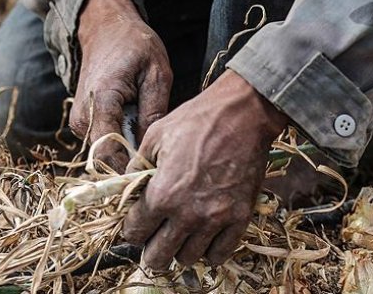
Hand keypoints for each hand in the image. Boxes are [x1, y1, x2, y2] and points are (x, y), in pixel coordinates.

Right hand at [69, 0, 172, 171]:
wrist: (105, 29)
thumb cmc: (134, 46)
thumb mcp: (157, 73)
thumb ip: (154, 112)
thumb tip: (152, 148)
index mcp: (101, 102)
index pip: (108, 154)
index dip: (131, 170)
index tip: (157, 172)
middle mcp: (83, 117)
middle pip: (106, 160)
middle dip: (133, 165)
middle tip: (162, 161)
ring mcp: (80, 122)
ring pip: (105, 155)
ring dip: (129, 155)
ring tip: (153, 143)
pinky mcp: (85, 123)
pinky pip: (104, 144)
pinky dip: (123, 145)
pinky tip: (141, 134)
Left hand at [122, 70, 287, 268]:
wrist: (243, 114)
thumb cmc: (198, 120)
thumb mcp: (155, 136)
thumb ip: (137, 168)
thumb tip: (128, 187)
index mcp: (162, 194)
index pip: (134, 233)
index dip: (131, 229)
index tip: (137, 223)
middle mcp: (187, 214)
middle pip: (158, 257)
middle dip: (150, 249)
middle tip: (154, 238)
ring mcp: (216, 219)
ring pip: (188, 259)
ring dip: (180, 250)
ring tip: (181, 235)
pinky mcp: (240, 218)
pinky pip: (220, 254)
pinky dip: (210, 251)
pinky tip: (205, 237)